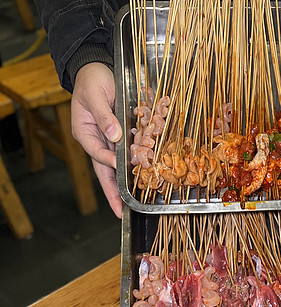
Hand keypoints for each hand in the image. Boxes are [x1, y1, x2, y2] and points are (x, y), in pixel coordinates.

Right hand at [71, 63, 122, 217]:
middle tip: (121, 211)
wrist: (97, 69)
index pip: (97, 154)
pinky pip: (130, 154)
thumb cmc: (92, 81)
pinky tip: (145, 176)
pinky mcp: (121, 137)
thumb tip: (114, 135)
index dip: (108, 162)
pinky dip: (137, 165)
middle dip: (113, 193)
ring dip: (126, 183)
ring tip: (134, 201)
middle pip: (105, 171)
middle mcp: (97, 142)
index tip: (119, 167)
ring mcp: (109, 142)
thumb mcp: (95, 95)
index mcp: (85, 134)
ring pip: (118, 167)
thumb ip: (103, 115)